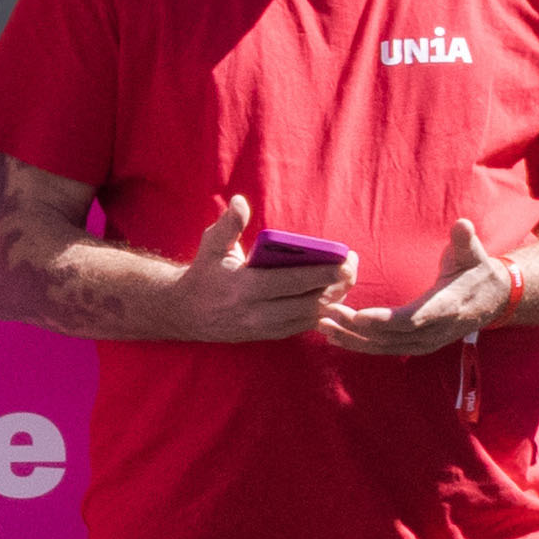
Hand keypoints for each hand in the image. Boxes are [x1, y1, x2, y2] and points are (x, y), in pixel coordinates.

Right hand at [158, 196, 353, 351]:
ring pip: (309, 316)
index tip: (345, 262)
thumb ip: (229, 224)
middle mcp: (255, 312)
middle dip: (336, 286)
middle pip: (308, 302)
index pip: (292, 281)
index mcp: (244, 287)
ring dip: (332, 299)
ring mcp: (263, 328)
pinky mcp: (268, 335)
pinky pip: (303, 325)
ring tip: (346, 280)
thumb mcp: (212, 245)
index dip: (323, 273)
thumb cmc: (204, 273)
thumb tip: (239, 202)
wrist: (186, 313)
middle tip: (352, 268)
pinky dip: (321, 312)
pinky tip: (333, 297)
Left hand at [332, 225, 516, 359]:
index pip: (413, 319)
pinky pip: (387, 349)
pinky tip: (338, 337)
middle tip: (326, 314)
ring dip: (353, 339)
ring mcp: (427, 342)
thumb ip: (465, 240)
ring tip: (324, 327)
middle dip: (357, 329)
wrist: (494, 299)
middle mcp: (435, 330)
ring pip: (385, 347)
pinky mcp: (419, 345)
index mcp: (446, 307)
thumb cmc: (476, 270)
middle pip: (391, 336)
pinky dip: (362, 345)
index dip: (384, 320)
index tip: (357, 315)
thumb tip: (463, 225)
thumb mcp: (473, 253)